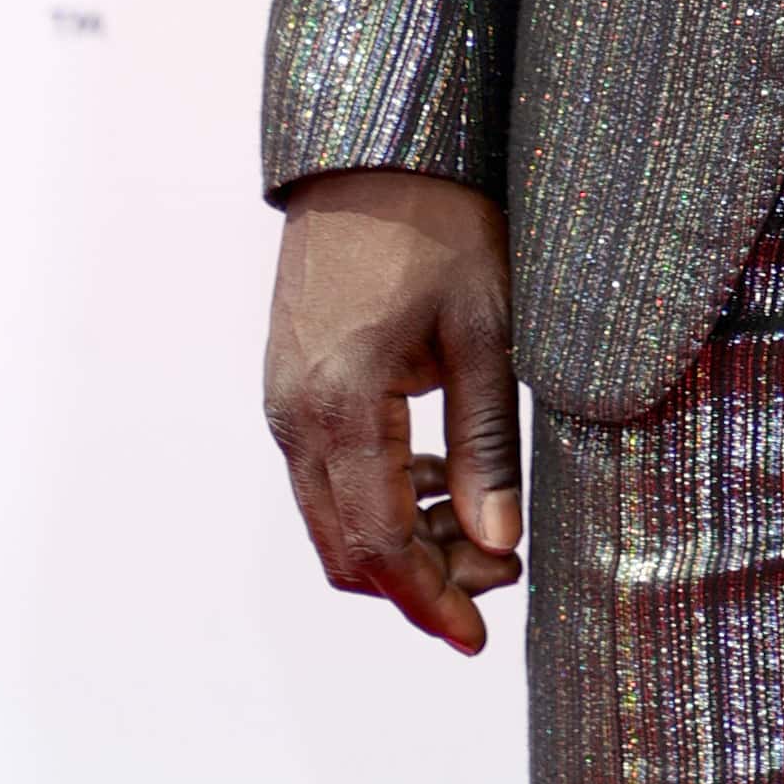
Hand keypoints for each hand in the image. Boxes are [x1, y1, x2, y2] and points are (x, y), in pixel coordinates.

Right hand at [264, 168, 523, 655]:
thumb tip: (498, 542)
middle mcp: (295, 416)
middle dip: (420, 581)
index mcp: (343, 405)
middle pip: (347, 550)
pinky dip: (378, 499)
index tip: (480, 636)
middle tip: (500, 573)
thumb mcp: (486, 327)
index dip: (431, 600)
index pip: (380, 545)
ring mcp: (283, 400)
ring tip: (483, 525)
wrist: (375, 147)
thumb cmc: (442, 222)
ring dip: (399, 543)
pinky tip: (439, 475)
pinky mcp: (290, 384)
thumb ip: (487, 442)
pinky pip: (325, 475)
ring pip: (331, 518)